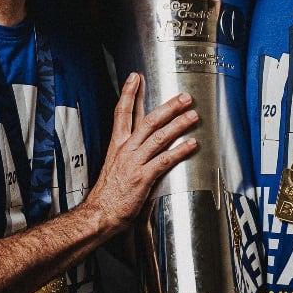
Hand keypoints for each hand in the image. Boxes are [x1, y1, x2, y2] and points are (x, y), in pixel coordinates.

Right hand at [87, 73, 197, 231]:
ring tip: (193, 115)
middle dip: (168, 106)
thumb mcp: (114, 166)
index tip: (135, 78)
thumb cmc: (108, 194)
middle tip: (183, 97)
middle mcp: (126, 150)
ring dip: (179, 124)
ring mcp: (135, 163)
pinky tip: (191, 144)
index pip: (122, 113)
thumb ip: (127, 153)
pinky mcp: (144, 178)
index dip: (128, 93)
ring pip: (160, 137)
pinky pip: (165, 160)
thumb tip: (138, 144)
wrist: (99, 214)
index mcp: (117, 146)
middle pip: (148, 120)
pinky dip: (180, 151)